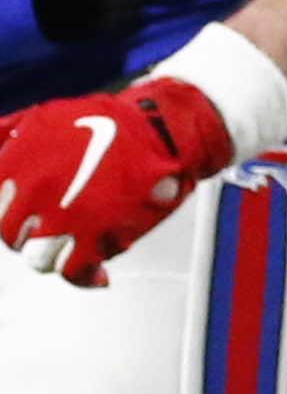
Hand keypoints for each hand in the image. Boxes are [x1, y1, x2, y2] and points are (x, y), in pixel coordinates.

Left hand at [0, 76, 233, 287]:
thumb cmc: (109, 122)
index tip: (25, 210)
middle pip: (12, 235)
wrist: (164, 128)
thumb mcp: (46, 116)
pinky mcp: (92, 237)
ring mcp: (62, 216)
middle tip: (55, 221)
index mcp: (19, 159)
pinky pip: (71, 272)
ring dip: (56, 252)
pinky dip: (86, 277)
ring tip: (77, 239)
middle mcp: (34, 189)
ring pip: (37, 258)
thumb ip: (8, 134)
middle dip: (31, 232)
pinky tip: (98, 272)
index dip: (8, 210)